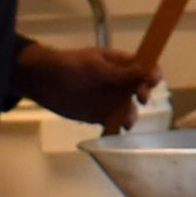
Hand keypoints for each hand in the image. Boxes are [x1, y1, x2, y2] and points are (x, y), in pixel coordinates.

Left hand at [18, 43, 155, 131]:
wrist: (43, 81)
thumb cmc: (69, 66)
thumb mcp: (94, 66)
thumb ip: (118, 72)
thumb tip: (144, 70)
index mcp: (120, 65)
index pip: (144, 67)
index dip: (152, 73)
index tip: (152, 80)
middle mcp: (120, 83)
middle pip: (141, 90)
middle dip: (144, 94)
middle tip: (141, 98)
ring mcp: (110, 100)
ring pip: (130, 109)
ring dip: (132, 116)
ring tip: (125, 122)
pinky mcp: (100, 115)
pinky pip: (114, 123)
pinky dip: (117, 128)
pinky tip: (114, 131)